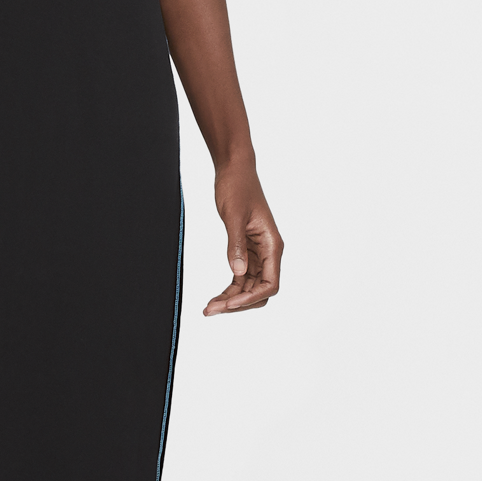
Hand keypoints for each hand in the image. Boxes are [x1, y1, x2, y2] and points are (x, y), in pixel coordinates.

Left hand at [203, 163, 282, 315]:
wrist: (234, 171)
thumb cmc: (237, 187)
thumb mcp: (234, 216)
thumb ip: (236, 245)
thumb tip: (237, 273)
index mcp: (273, 245)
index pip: (270, 284)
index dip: (250, 298)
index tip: (228, 303)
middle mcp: (269, 253)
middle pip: (259, 291)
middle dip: (238, 303)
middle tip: (211, 309)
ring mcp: (258, 254)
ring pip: (249, 287)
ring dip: (231, 299)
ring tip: (209, 308)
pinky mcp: (247, 251)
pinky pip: (241, 278)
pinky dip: (229, 289)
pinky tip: (215, 297)